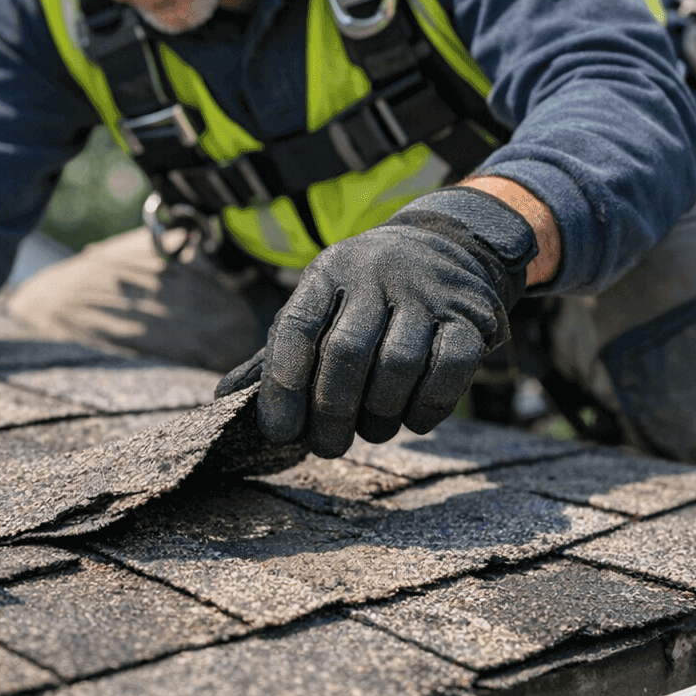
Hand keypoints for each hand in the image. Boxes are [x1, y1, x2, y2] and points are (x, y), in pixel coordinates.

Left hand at [229, 186, 536, 457]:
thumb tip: (224, 400)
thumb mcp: (317, 307)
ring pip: (398, 365)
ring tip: (370, 432)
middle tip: (327, 446)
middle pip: (347, 352)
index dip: (282, 386)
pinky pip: (449, 370)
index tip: (278, 434)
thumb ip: (276, 355)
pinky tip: (411, 419)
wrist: (448, 248)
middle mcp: (375, 275)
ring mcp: (427, 293)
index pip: (296, 327)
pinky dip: (426, 407)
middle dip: (331, 412)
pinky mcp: (471, 316)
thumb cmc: (363, 296)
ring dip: (379, 415)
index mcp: (327, 272)